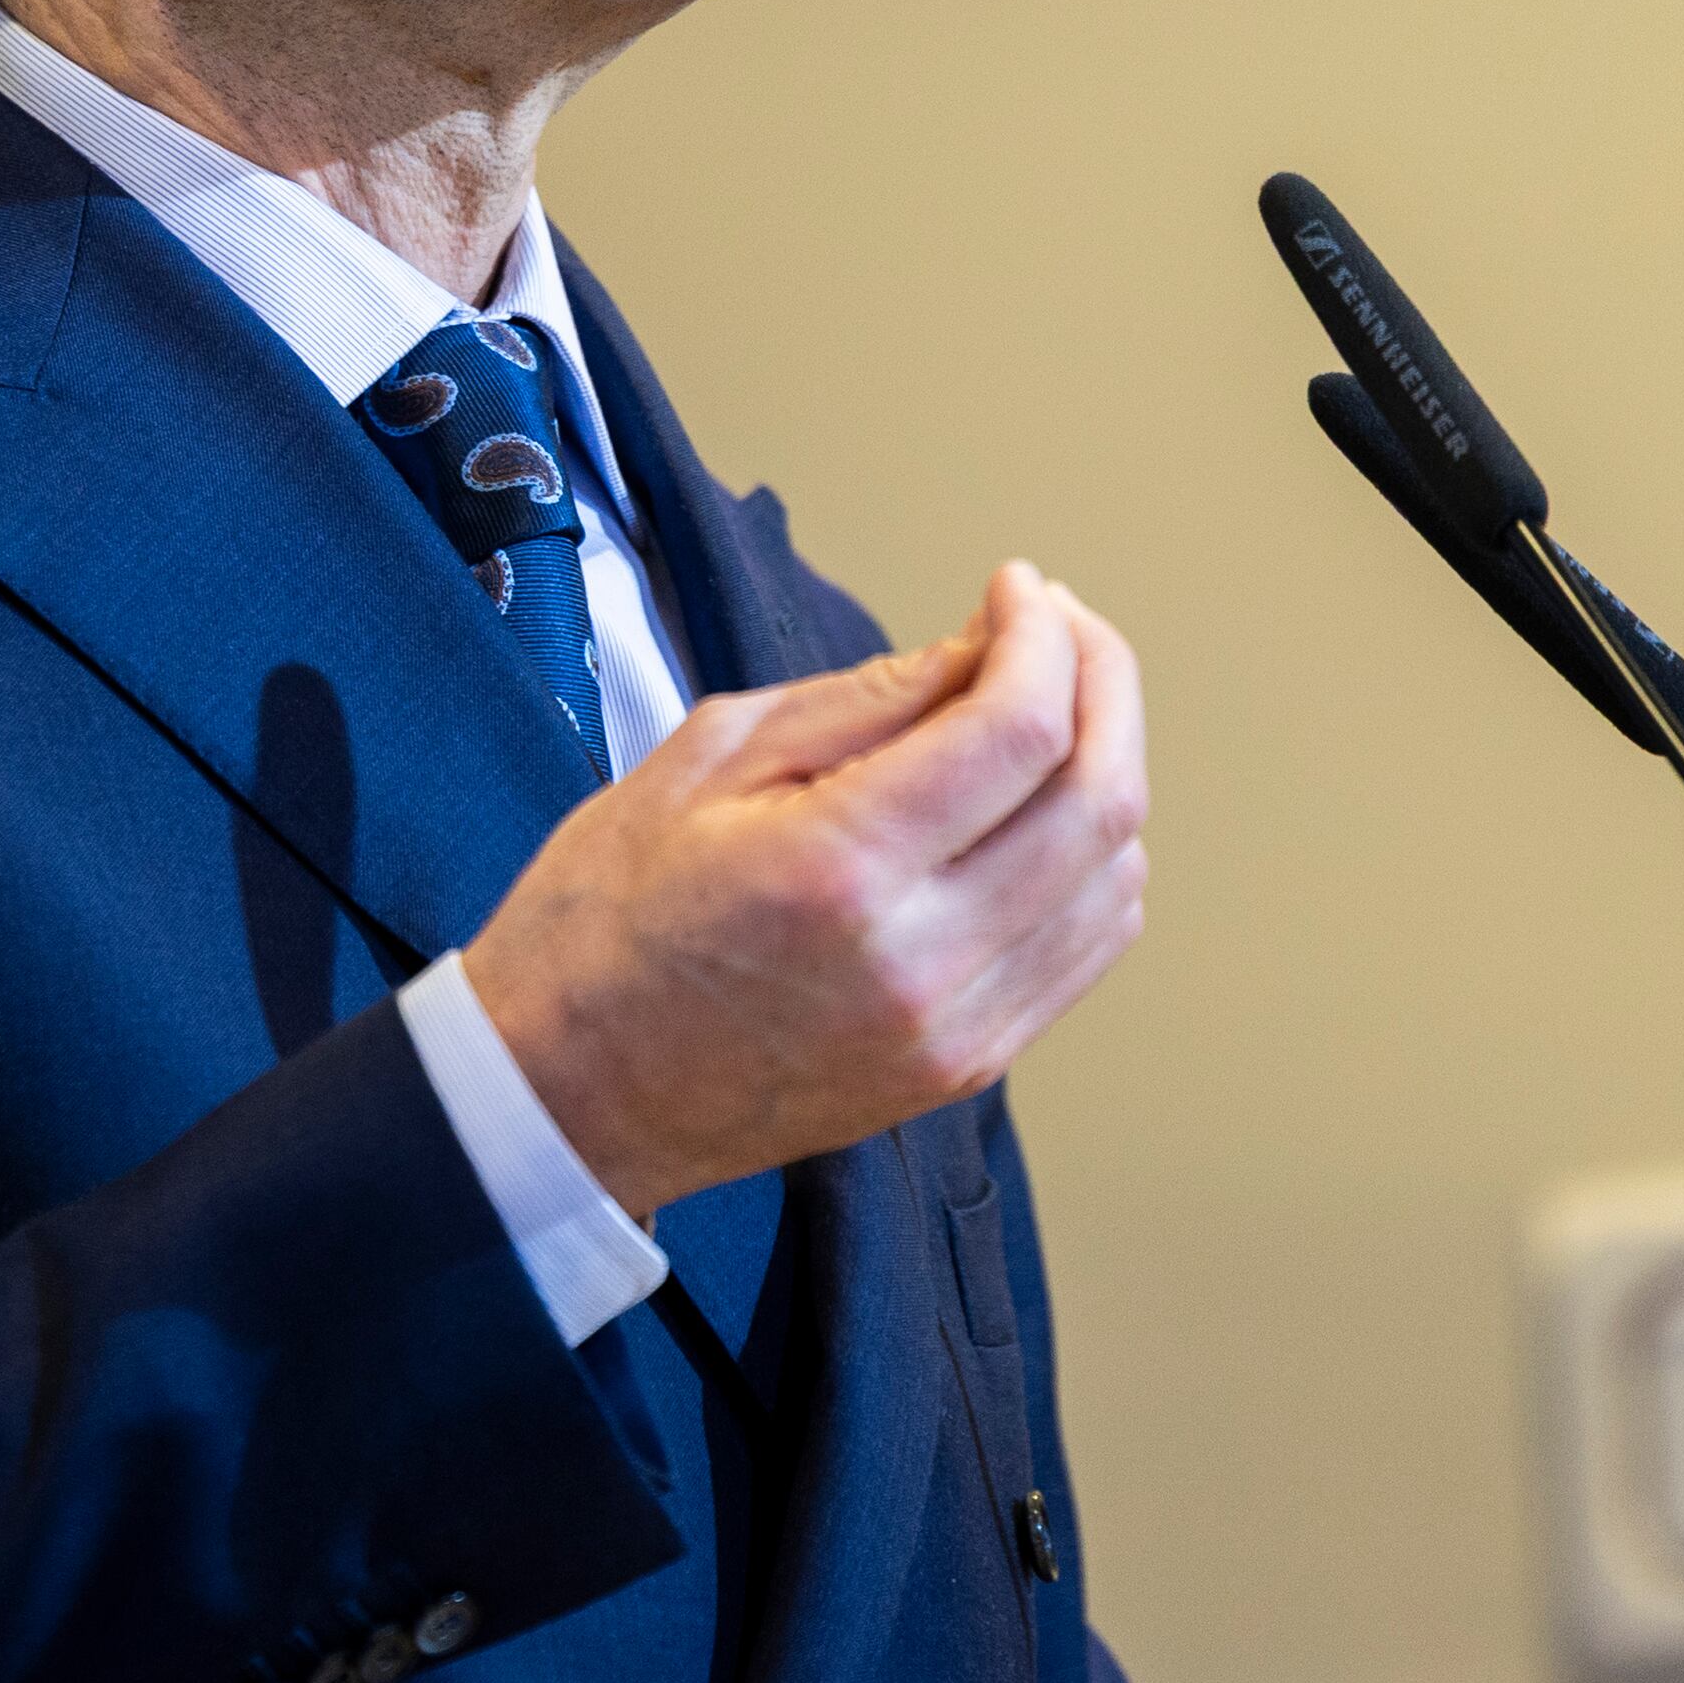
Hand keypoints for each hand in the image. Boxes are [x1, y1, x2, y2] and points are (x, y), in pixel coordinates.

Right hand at [457, 560, 1148, 1217]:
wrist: (568, 1093)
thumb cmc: (606, 923)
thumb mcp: (708, 759)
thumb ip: (866, 698)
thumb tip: (982, 648)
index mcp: (838, 869)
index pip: (1020, 727)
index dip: (1043, 634)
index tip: (1014, 589)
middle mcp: (918, 961)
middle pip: (1100, 796)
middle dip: (1101, 680)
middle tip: (1056, 626)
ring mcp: (953, 1029)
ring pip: (1116, 873)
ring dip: (1106, 766)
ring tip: (1043, 709)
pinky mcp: (966, 1066)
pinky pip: (1089, 945)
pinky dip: (1094, 858)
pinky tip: (1040, 808)